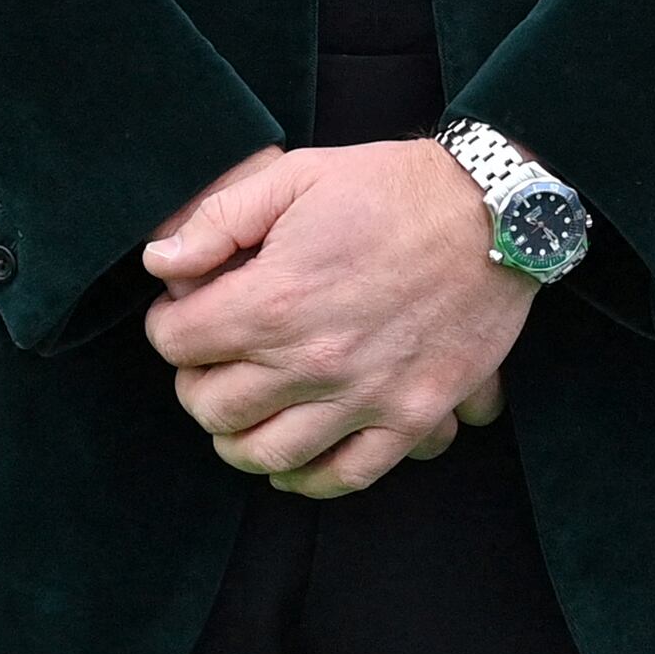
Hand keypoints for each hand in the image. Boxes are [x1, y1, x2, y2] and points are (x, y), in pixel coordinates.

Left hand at [140, 142, 526, 499]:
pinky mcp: (411, 417)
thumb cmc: (392, 188)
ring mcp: (364, 396)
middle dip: (197, 381)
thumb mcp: (297, 176)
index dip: (169, 324)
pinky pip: (343, 475)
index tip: (185, 311)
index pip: (176, 344)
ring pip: (263, 453)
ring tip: (245, 408)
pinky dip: (305, 477)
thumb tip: (159, 264)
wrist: (494, 212)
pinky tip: (292, 457)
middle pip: (210, 407)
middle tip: (213, 358)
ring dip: (237, 437)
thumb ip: (218, 219)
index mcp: (274, 300)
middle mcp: (313, 361)